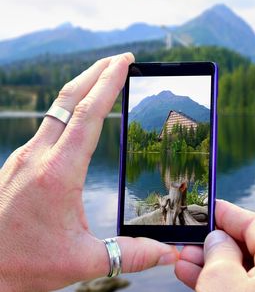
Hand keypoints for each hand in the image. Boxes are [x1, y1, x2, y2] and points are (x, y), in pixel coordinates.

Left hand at [0, 53, 178, 290]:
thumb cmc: (23, 265)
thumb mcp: (82, 262)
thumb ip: (131, 254)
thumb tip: (169, 252)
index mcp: (57, 172)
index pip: (88, 114)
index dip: (109, 83)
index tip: (125, 62)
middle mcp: (37, 157)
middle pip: (68, 99)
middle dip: (96, 72)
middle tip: (121, 58)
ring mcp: (23, 158)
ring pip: (56, 110)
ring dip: (81, 89)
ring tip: (104, 79)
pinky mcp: (17, 165)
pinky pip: (47, 126)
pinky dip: (68, 111)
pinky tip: (78, 118)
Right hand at [175, 200, 254, 291]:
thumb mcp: (222, 282)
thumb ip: (218, 252)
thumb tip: (217, 239)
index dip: (228, 214)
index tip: (207, 207)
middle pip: (250, 247)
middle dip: (216, 242)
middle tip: (189, 238)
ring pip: (245, 270)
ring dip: (213, 263)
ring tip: (184, 259)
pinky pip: (246, 287)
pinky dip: (222, 282)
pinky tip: (193, 276)